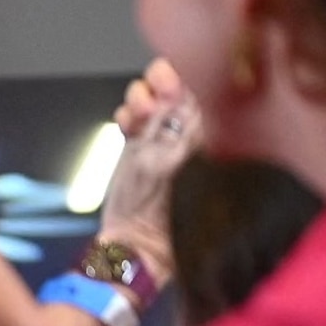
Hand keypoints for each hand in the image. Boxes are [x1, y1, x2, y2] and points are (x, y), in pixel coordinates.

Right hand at [96, 60, 197, 279]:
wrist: (131, 247)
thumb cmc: (152, 215)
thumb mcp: (160, 165)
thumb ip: (168, 129)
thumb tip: (178, 96)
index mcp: (200, 144)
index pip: (196, 98)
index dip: (181, 82)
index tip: (166, 78)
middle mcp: (183, 141)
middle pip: (174, 95)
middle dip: (157, 87)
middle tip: (146, 97)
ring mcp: (159, 146)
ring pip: (152, 105)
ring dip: (139, 100)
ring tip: (134, 111)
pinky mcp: (137, 155)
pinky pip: (133, 123)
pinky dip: (127, 116)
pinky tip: (125, 122)